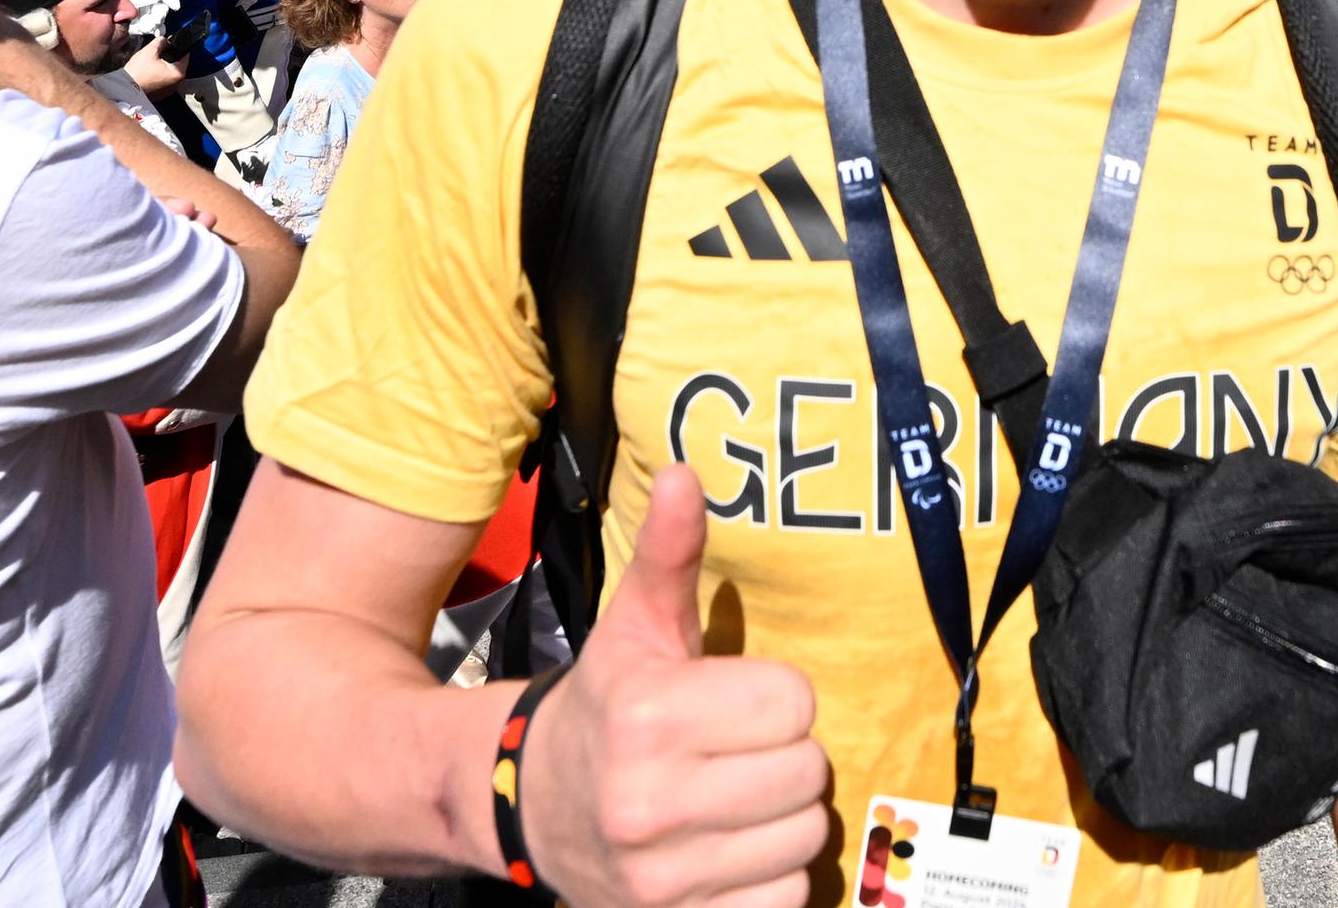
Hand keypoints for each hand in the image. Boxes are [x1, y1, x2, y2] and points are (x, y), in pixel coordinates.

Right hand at [515, 468, 829, 907]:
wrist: (529, 808)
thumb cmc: (604, 709)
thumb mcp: (633, 630)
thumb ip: (668, 555)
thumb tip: (686, 472)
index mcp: (647, 718)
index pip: (794, 703)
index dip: (773, 698)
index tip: (734, 702)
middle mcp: (651, 803)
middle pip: (808, 772)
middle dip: (782, 758)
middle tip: (735, 754)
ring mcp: (665, 877)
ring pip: (805, 837)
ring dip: (782, 820)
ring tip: (733, 802)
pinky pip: (787, 898)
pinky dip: (771, 878)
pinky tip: (730, 851)